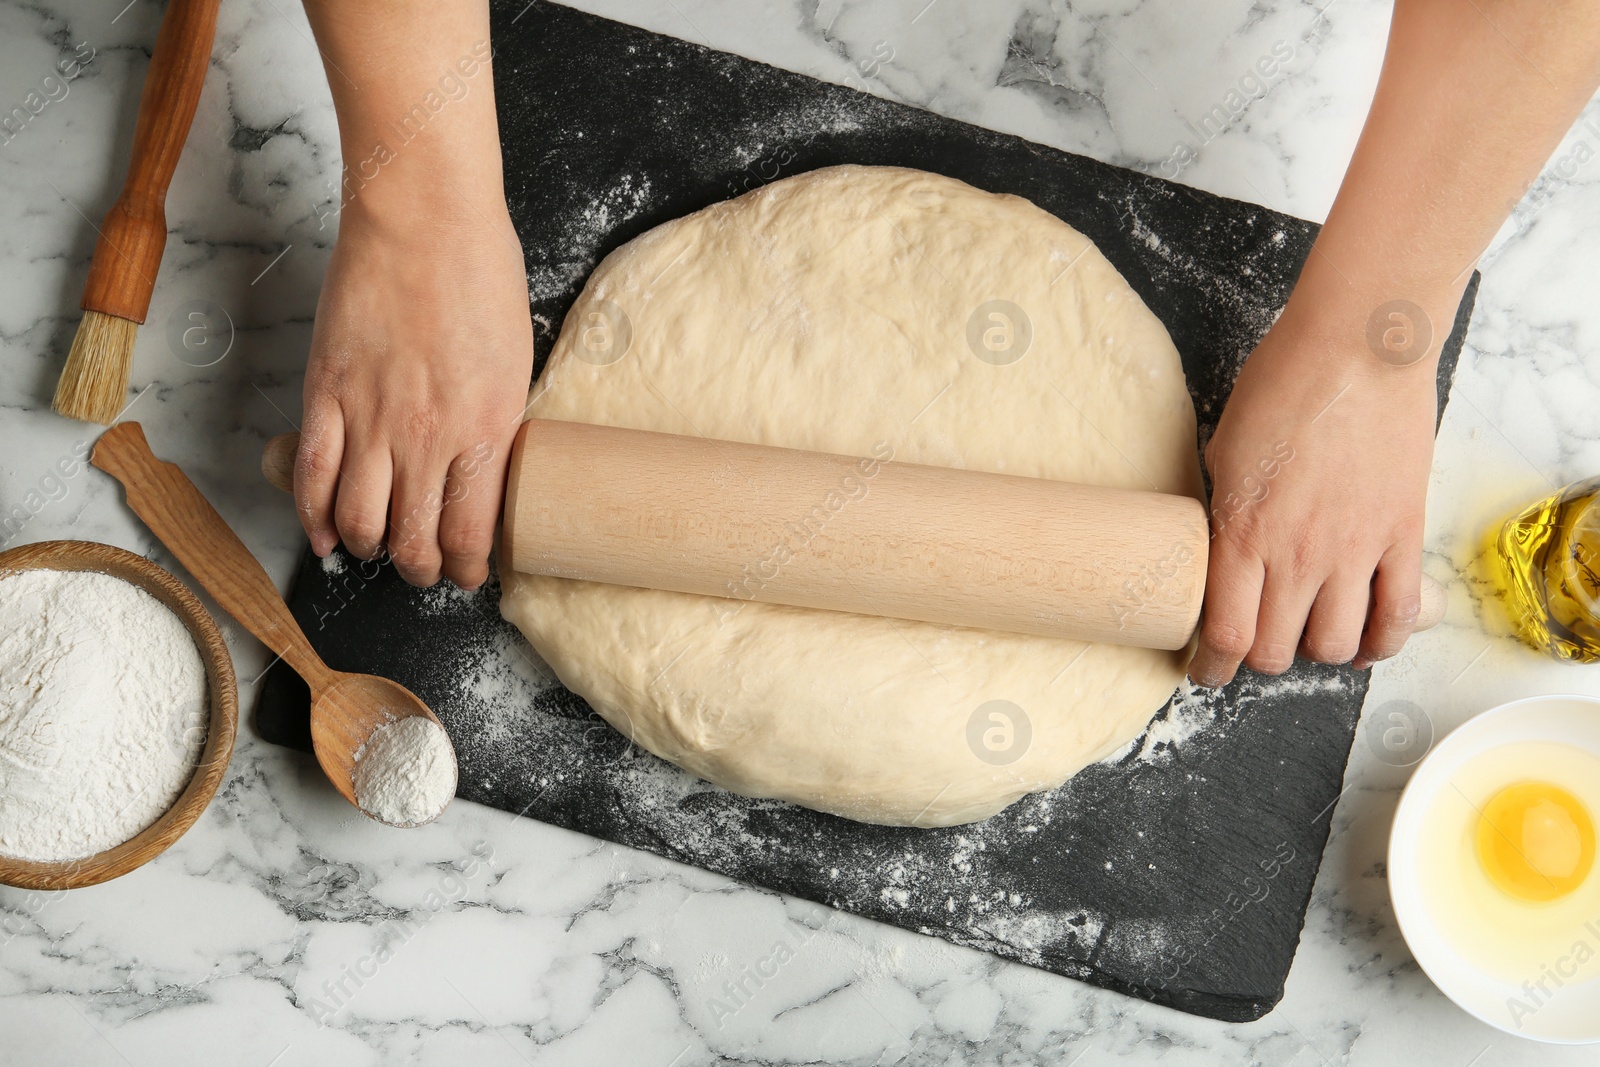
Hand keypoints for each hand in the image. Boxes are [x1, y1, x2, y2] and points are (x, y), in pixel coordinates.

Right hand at [294, 196, 531, 589]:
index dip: (466, 568)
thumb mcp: (514, 361)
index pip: (469, 534)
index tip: (467, 572)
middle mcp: (426, 437)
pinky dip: (313, 518)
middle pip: (413, 541)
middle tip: (424, 569)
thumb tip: (483, 467)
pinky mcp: (325, 393)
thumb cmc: (481, 274)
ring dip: (369, 548)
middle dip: (420, 570)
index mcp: (485, 430)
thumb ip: (495, 421)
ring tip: (378, 548)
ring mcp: (370, 418)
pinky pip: (311, 476)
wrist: (423, 217)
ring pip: (359, 521)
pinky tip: (325, 537)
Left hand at [1187, 296, 1443, 686]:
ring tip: (1311, 632)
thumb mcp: (1226, 452)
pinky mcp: (1402, 536)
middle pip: (1277, 650)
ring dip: (1319, 649)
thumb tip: (1222, 547)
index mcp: (1243, 533)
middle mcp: (1297, 554)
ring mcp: (1354, 550)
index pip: (1226, 635)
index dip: (1212, 667)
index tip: (1207, 671)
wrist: (1356, 349)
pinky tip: (1367, 638)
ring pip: (1336, 645)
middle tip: (1258, 643)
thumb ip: (1226, 511)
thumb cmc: (1281, 385)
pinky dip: (1382, 641)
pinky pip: (1398, 616)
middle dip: (1261, 658)